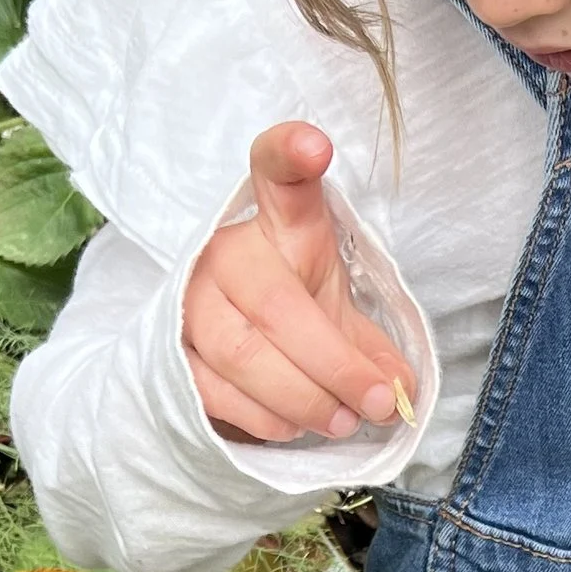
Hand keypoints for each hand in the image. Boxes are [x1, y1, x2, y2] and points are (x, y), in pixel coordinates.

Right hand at [181, 120, 418, 443]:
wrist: (224, 341)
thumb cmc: (295, 312)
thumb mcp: (339, 313)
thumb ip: (372, 350)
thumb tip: (402, 392)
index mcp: (279, 224)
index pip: (279, 176)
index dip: (290, 155)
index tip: (314, 146)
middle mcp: (226, 251)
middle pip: (278, 307)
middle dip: (336, 366)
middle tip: (379, 402)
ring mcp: (189, 298)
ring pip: (243, 355)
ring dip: (303, 399)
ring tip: (342, 420)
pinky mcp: (168, 348)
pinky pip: (215, 391)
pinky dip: (265, 418)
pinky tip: (293, 426)